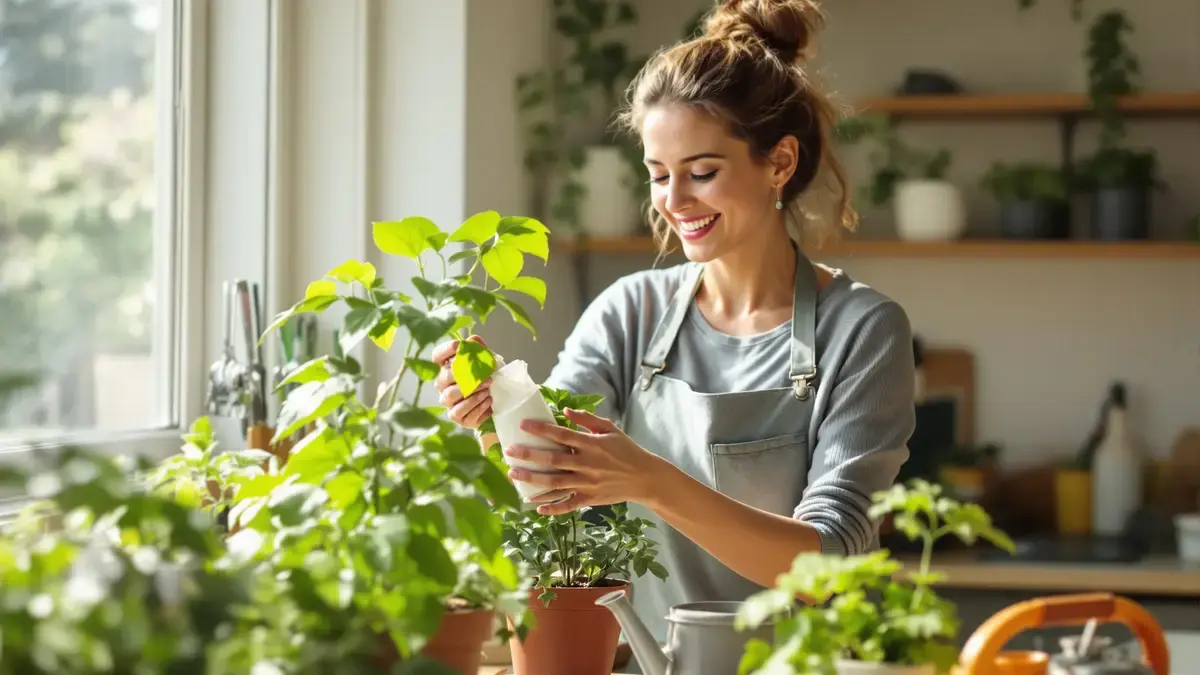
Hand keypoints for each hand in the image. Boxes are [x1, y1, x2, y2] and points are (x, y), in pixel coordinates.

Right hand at [431, 336, 493, 428]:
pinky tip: (488, 401)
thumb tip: (473, 340)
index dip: (445, 349)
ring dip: (471, 393)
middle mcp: (443, 385)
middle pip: (443, 377)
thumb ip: (480, 349)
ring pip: (450, 396)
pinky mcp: (456, 417)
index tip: (459, 346)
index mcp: (448, 368)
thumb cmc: (487, 378)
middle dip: (465, 376)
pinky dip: (476, 407)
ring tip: (488, 390)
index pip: (437, 356)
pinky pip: (459, 412)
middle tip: (486, 377)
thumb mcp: (487, 362)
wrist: (497, 401)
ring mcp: (448, 402)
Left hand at [504, 408, 663, 515]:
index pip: (561, 435)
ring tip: (514, 475)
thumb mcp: (610, 429)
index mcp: (591, 444)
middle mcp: (587, 464)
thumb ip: (587, 420)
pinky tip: (537, 507)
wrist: (645, 477)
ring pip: (555, 483)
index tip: (523, 425)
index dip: (541, 429)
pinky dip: (553, 508)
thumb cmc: (626, 450)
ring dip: (532, 479)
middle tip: (509, 452)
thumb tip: (566, 411)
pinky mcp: (589, 499)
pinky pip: (568, 505)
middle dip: (529, 455)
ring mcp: (587, 483)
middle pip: (552, 459)